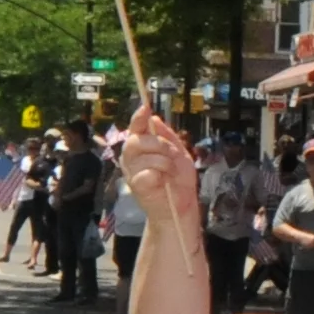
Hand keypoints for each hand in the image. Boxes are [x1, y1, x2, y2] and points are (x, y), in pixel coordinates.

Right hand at [118, 106, 198, 225]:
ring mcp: (132, 171)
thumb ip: (167, 136)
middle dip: (160, 144)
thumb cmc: (178, 180)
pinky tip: (163, 181)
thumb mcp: (179, 152)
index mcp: (142, 148)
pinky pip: (146, 171)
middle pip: (137, 140)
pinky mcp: (135, 184)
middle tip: (173, 155)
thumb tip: (155, 117)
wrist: (182, 205)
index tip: (145, 108)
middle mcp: (132, 158)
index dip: (138, 118)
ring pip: (143, 155)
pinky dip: (160, 173)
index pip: (136, 128)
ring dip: (164, 161)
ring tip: (170, 171)